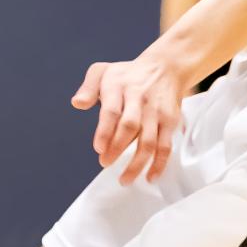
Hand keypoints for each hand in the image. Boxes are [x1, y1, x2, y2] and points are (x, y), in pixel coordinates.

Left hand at [71, 54, 190, 184]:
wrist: (165, 67)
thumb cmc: (127, 74)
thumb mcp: (102, 71)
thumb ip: (88, 87)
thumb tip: (77, 103)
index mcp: (119, 87)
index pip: (111, 111)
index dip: (105, 131)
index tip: (98, 148)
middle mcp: (139, 99)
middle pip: (130, 126)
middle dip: (117, 148)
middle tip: (105, 163)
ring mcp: (156, 111)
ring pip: (149, 140)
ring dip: (137, 163)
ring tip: (125, 179)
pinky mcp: (170, 121)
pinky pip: (166, 145)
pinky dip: (159, 164)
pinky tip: (150, 177)